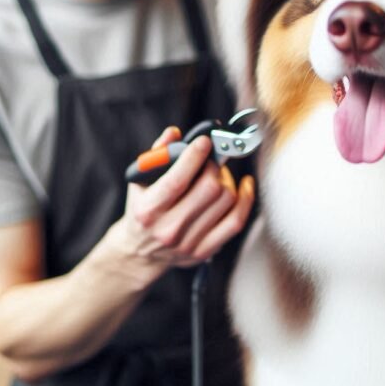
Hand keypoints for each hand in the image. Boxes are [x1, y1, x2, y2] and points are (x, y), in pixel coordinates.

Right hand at [113, 126, 254, 276]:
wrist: (139, 252)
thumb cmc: (143, 208)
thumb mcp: (140, 182)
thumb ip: (157, 155)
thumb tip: (174, 132)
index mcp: (148, 210)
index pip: (177, 181)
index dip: (194, 157)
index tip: (204, 141)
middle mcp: (168, 229)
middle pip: (209, 189)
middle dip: (214, 166)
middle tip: (211, 159)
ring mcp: (188, 242)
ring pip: (226, 201)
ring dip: (228, 180)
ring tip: (219, 174)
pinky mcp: (205, 250)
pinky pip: (236, 221)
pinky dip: (245, 199)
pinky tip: (244, 185)